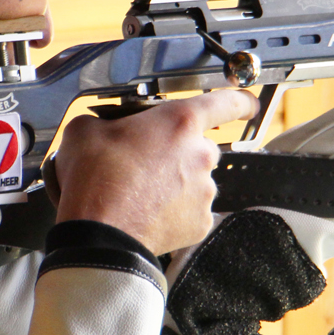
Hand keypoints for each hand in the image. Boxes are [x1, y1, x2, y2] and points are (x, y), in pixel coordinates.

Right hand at [52, 91, 257, 256]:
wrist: (98, 234)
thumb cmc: (95, 181)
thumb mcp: (84, 130)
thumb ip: (105, 120)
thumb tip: (102, 127)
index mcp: (179, 122)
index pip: (226, 102)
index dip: (240, 100)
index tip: (248, 104)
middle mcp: (200, 154)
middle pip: (199, 145)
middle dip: (177, 151)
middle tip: (144, 161)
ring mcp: (204, 191)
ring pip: (195, 179)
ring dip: (174, 182)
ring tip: (139, 191)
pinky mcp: (200, 222)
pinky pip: (192, 210)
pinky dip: (175, 210)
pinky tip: (149, 210)